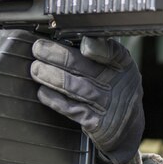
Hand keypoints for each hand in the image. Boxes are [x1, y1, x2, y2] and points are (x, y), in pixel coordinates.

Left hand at [30, 36, 143, 163]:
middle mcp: (117, 84)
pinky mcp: (96, 123)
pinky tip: (43, 92)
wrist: (126, 127)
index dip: (99, 48)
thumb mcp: (117, 68)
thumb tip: (69, 36)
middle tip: (38, 49)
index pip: (113, 52)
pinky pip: (72, 109)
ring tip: (36, 69)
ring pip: (75, 88)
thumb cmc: (115, 89)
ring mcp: (107, 104)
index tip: (84, 43)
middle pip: (86, 68)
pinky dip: (55, 100)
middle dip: (59, 56)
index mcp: (123, 65)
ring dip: (52, 77)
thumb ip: (99, 51)